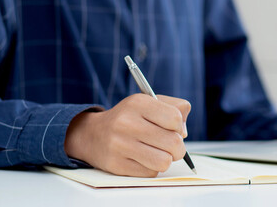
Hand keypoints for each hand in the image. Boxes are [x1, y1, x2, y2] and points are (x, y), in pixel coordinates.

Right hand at [64, 94, 190, 176]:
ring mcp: (120, 145)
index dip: (178, 126)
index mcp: (138, 103)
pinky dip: (152, 168)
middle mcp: (126, 123)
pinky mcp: (117, 164)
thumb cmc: (129, 118)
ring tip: (158, 153)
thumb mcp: (149, 103)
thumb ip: (175, 108)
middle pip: (173, 142)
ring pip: (164, 161)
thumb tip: (183, 132)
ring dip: (166, 159)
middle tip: (170, 145)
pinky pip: (151, 172)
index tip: (172, 128)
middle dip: (178, 147)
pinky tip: (142, 159)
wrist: (93, 134)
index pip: (175, 118)